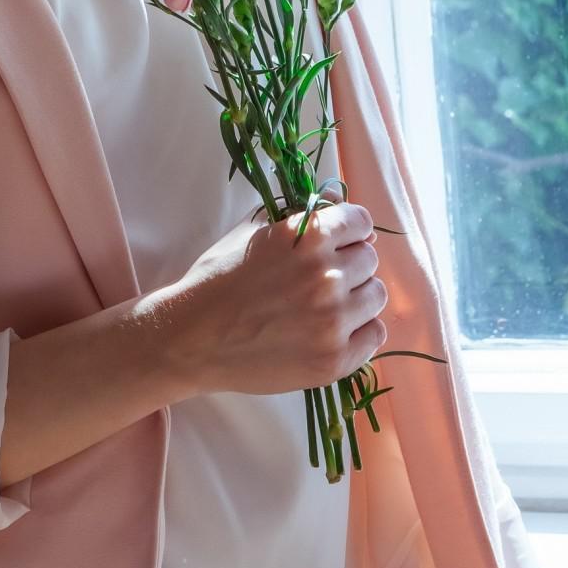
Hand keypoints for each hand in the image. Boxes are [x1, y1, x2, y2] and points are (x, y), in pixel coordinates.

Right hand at [160, 201, 386, 399]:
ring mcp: (333, 321)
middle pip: (369, 259)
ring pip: (376, 296)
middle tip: (319, 279)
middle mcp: (326, 275)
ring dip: (356, 298)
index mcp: (308, 236)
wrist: (190, 338)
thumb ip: (300, 216)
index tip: (338, 243)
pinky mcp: (334, 360)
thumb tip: (341, 207)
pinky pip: (374, 336)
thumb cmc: (218, 279)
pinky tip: (332, 331)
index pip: (360, 221)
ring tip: (325, 307)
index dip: (348, 230)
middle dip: (349, 264)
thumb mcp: (252, 232)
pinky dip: (358, 331)